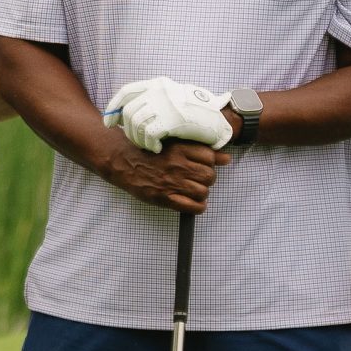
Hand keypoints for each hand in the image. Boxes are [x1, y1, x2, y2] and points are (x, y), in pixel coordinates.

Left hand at [104, 77, 231, 153]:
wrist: (217, 116)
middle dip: (128, 130)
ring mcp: (165, 104)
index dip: (114, 108)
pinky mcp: (171, 119)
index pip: (126, 92)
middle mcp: (159, 91)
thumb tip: (127, 112)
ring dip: (139, 139)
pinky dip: (150, 144)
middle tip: (135, 141)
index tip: (109, 123)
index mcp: (157, 84)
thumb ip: (153, 101)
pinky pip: (149, 134)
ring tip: (148, 146)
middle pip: (129, 111)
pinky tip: (157, 149)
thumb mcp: (172, 99)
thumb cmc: (194, 111)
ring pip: (136, 123)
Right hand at [104, 138, 229, 213]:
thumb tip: (226, 158)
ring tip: (194, 189)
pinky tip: (194, 203)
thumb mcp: (174, 144)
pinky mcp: (165, 198)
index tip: (203, 164)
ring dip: (202, 192)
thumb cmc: (149, 151)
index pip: (210, 157)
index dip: (209, 162)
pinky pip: (193, 207)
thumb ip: (200, 150)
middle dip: (207, 178)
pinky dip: (198, 207)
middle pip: (209, 176)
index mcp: (180, 148)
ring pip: (203, 191)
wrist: (123, 162)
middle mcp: (178, 165)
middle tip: (198, 178)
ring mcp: (172, 182)